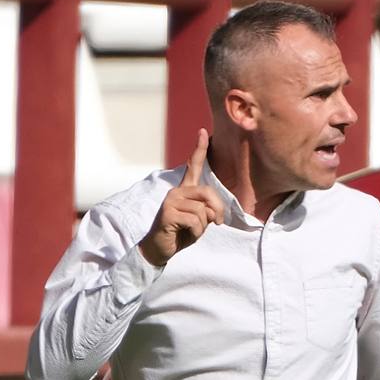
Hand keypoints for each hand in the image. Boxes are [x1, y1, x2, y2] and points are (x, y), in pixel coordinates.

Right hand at [141, 130, 224, 267]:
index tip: (204, 131)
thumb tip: (213, 212)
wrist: (161, 248)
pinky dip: (196, 232)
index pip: (193, 166)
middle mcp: (177, 191)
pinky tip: (185, 233)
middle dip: (218, 210)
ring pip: (203, 210)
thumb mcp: (200, 221)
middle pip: (208, 193)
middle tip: (217, 223)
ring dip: (204, 225)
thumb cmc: (181, 233)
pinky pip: (195, 221)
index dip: (199, 149)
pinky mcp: (167, 213)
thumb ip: (208, 211)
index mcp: (185, 190)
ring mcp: (171, 200)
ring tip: (192, 230)